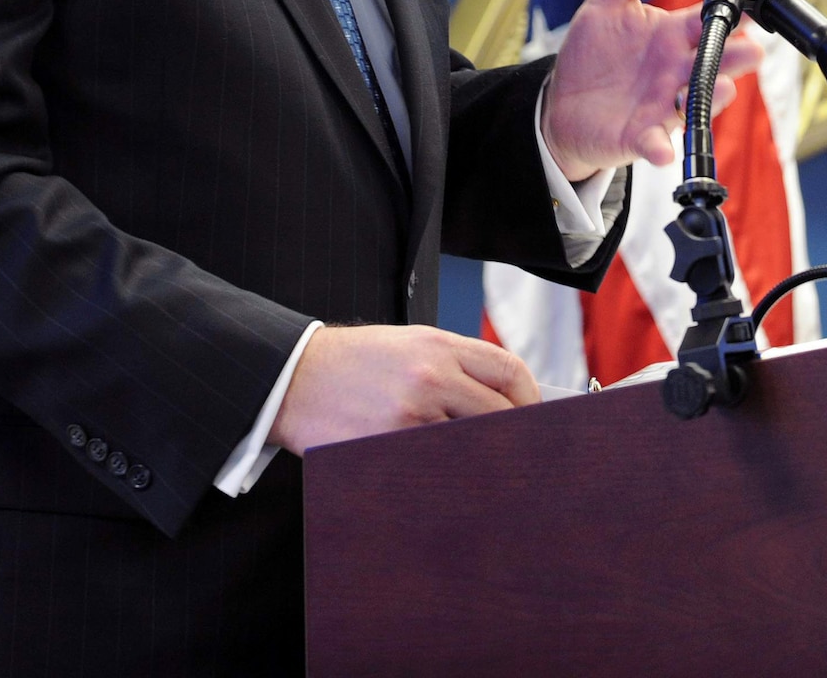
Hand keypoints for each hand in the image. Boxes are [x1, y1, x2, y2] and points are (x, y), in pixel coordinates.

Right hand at [268, 324, 537, 453]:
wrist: (292, 378)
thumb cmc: (353, 362)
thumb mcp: (407, 344)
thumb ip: (453, 365)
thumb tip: (501, 401)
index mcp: (439, 346)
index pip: (509, 371)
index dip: (530, 398)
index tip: (534, 417)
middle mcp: (431, 377)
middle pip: (499, 414)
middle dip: (515, 437)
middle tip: (521, 457)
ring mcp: (410, 416)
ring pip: (471, 446)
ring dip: (483, 461)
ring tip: (491, 476)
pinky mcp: (387, 447)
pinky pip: (434, 467)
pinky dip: (447, 475)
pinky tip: (449, 482)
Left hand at [540, 0, 763, 181]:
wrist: (563, 102)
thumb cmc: (592, 53)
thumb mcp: (608, 3)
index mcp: (672, 35)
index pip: (708, 21)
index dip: (730, 15)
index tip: (748, 7)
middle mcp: (676, 70)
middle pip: (715, 62)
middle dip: (736, 57)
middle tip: (752, 50)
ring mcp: (664, 104)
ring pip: (697, 101)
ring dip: (711, 97)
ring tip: (722, 89)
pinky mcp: (642, 136)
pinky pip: (657, 143)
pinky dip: (661, 147)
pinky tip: (663, 149)